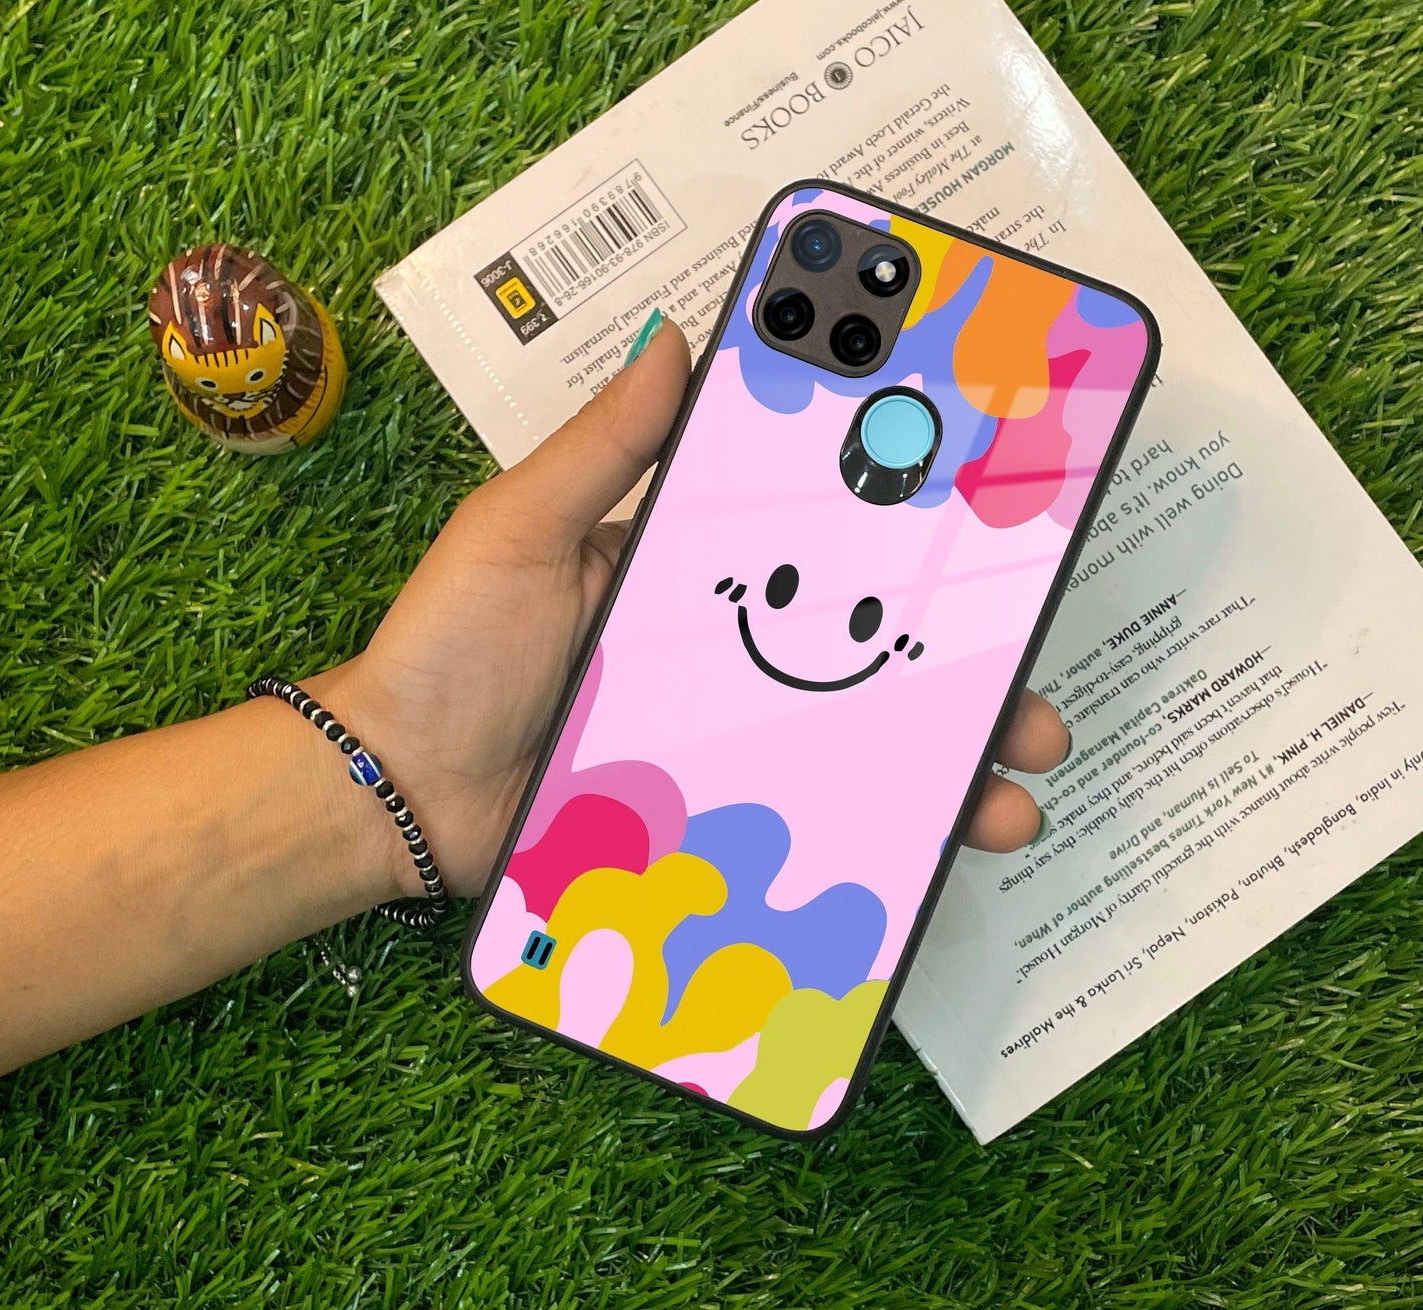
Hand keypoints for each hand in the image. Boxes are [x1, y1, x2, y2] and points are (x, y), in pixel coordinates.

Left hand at [316, 319, 1069, 898]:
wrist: (396, 793)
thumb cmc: (451, 649)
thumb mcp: (520, 529)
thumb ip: (600, 449)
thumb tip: (674, 338)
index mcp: (688, 571)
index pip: (814, 539)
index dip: (900, 534)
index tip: (989, 521)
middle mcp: (721, 653)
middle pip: (860, 651)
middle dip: (957, 667)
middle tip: (1029, 682)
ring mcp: (720, 740)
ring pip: (854, 746)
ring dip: (942, 765)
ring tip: (1007, 790)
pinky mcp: (706, 814)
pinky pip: (802, 820)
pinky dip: (870, 837)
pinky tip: (930, 854)